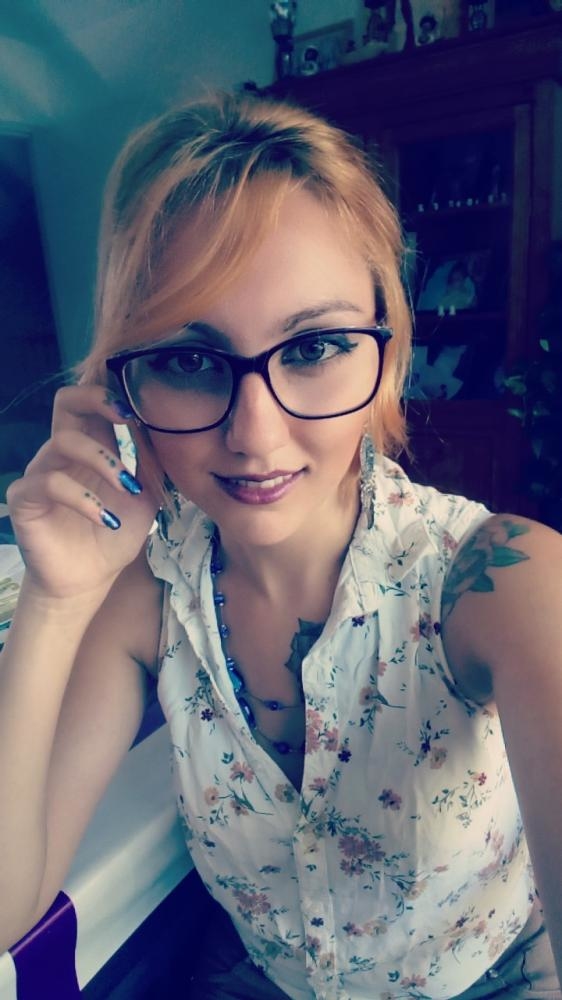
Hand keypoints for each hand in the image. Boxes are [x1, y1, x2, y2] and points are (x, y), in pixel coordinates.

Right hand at [6, 386, 159, 599]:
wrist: (91, 579)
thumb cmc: (115, 535)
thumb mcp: (145, 499)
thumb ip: (150, 467)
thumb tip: (163, 434)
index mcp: (91, 445)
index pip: (91, 402)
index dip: (111, 393)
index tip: (138, 407)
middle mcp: (62, 453)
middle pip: (65, 402)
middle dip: (96, 400)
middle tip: (126, 418)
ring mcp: (41, 473)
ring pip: (63, 442)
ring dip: (102, 460)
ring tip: (128, 488)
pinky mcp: (25, 499)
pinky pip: (49, 484)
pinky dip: (83, 499)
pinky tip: (106, 519)